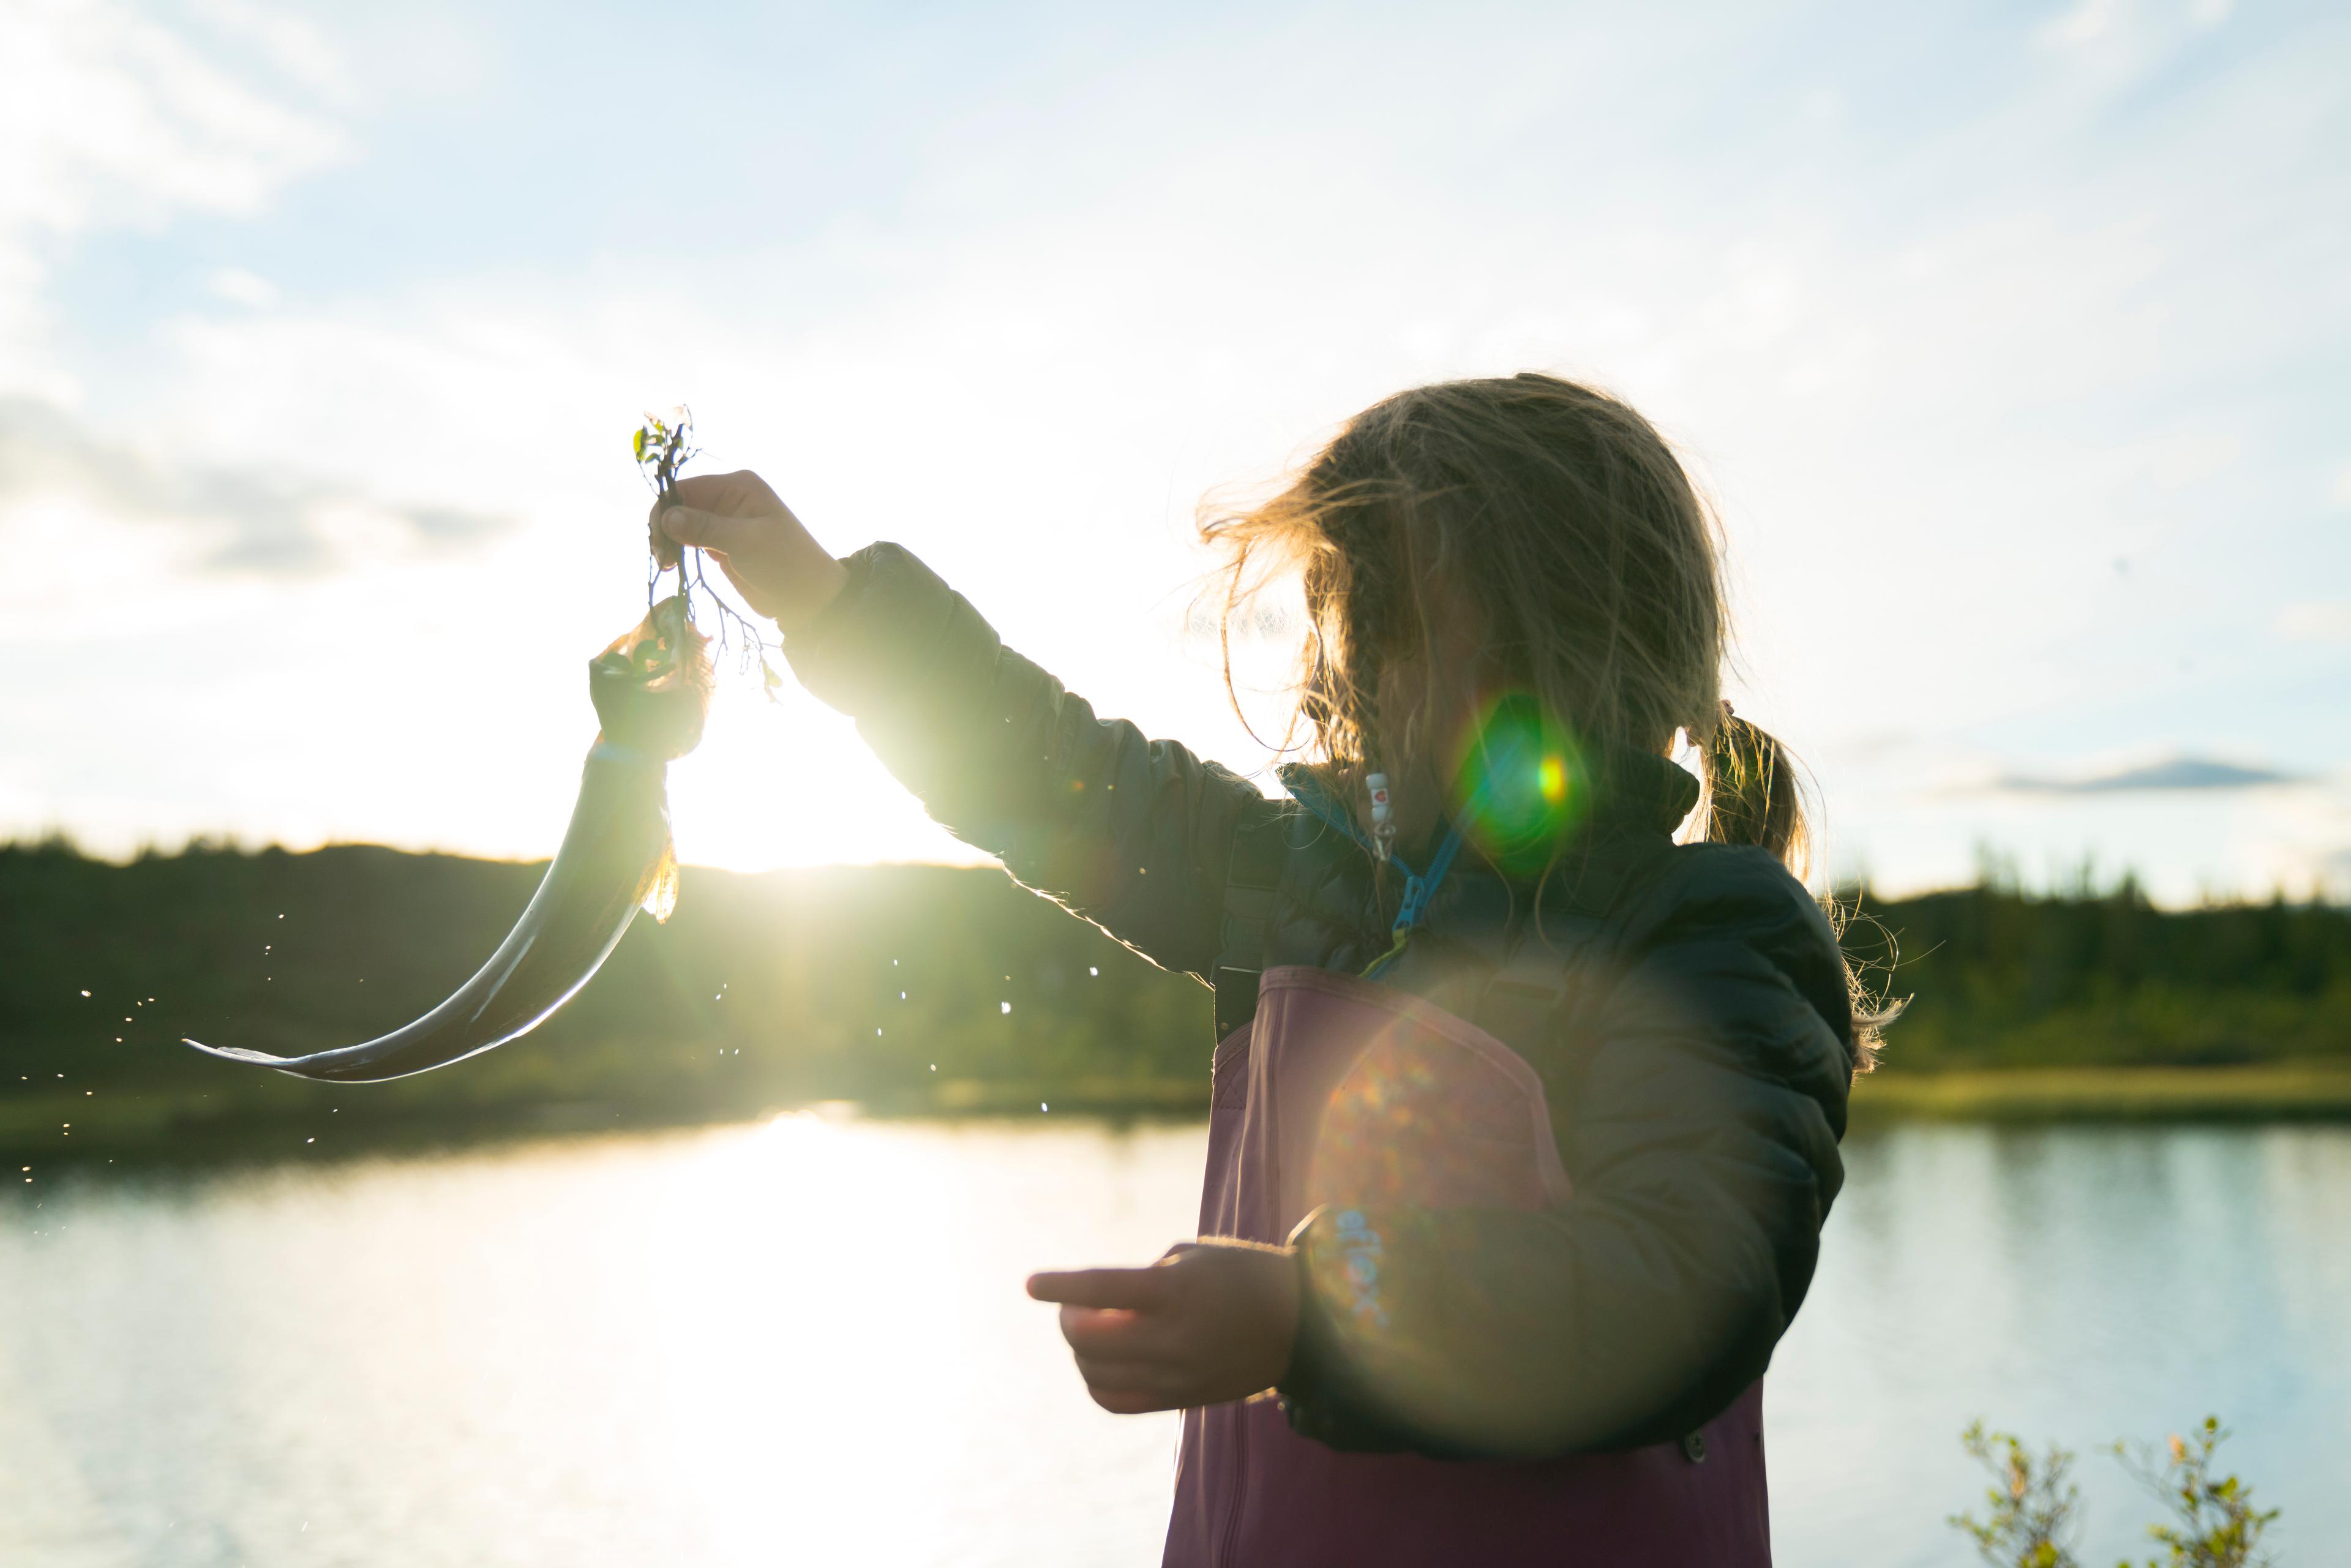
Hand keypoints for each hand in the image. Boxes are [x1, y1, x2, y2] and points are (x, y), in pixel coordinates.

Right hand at [652, 470, 849, 634]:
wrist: (807, 596)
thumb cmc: (785, 562)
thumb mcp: (746, 542)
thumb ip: (706, 528)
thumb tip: (666, 517)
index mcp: (738, 486)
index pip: (686, 488)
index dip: (665, 509)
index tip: (658, 539)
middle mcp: (728, 499)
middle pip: (679, 505)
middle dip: (664, 527)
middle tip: (661, 558)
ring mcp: (724, 522)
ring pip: (681, 524)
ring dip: (668, 541)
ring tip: (666, 564)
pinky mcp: (721, 545)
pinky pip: (690, 541)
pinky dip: (678, 551)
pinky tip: (672, 565)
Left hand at [1027, 1239, 1299, 1414]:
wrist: (1301, 1325)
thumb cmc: (1243, 1275)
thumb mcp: (1193, 1257)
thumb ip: (1142, 1278)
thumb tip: (1096, 1305)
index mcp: (1178, 1292)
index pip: (1102, 1289)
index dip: (1061, 1286)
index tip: (1031, 1284)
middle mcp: (1175, 1338)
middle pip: (1089, 1339)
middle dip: (1068, 1320)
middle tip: (1073, 1306)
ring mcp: (1177, 1375)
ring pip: (1096, 1374)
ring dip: (1080, 1351)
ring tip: (1092, 1329)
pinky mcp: (1181, 1399)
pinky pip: (1116, 1401)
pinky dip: (1096, 1381)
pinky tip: (1102, 1361)